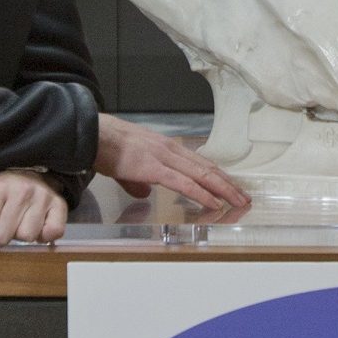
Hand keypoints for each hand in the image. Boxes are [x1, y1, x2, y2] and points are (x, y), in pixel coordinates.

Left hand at [0, 169, 66, 248]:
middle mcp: (20, 190)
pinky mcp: (60, 205)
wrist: (32, 172)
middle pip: (2, 237)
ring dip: (21, 237)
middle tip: (1, 227)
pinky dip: (44, 235)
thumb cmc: (1, 191)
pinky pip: (52, 233)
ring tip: (19, 224)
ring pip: (27, 237)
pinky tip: (38, 226)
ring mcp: (42, 198)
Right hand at [95, 114, 249, 212]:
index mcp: (166, 149)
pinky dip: (201, 193)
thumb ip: (139, 180)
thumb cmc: (106, 147)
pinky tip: (213, 202)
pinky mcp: (154, 168)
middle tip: (245, 197)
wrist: (92, 135)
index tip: (232, 186)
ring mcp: (164, 158)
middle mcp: (171, 150)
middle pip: (207, 168)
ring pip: (201, 175)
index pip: (200, 163)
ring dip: (223, 189)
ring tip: (238, 202)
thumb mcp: (128, 165)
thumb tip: (145, 193)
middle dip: (228, 184)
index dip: (218, 175)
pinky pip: (183, 184)